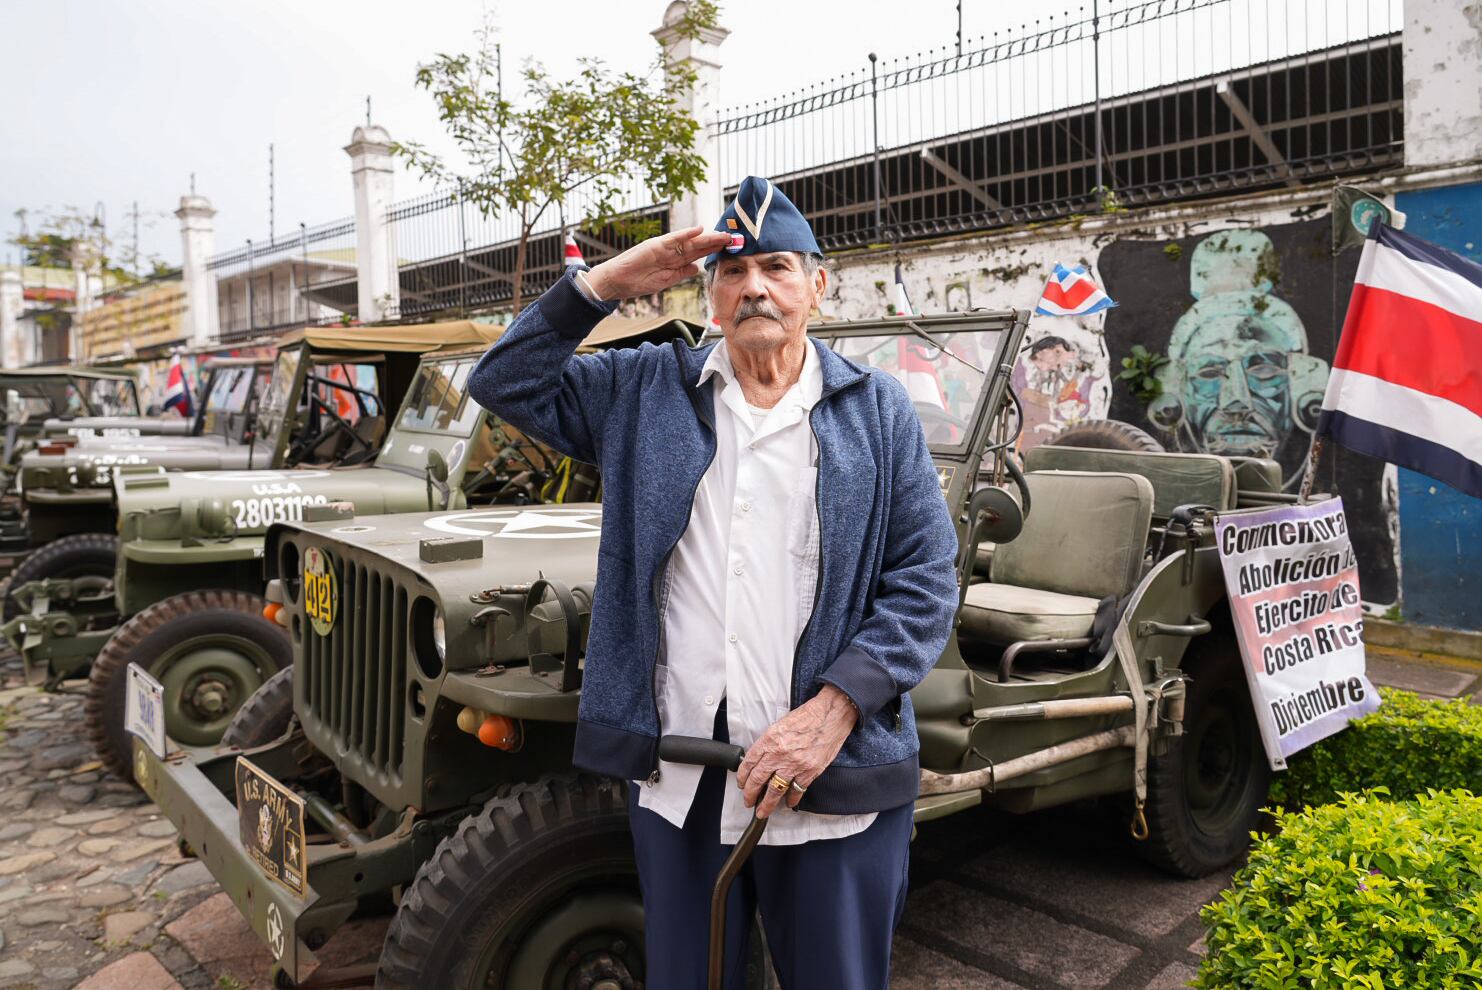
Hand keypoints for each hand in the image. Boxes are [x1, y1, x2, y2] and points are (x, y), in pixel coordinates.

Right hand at [584, 227, 731, 300]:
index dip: (713, 251)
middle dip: (715, 243)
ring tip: (723, 235)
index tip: (729, 249)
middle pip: (698, 246)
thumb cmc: (637, 282)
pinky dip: (686, 234)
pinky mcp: (655, 246)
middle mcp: (671, 252)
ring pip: (690, 242)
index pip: (698, 254)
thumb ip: (680, 274)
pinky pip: (673, 239)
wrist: (617, 281)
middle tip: (734, 239)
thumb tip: (696, 268)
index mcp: (674, 261)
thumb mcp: (665, 281)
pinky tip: (699, 230)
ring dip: (707, 238)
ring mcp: (664, 248)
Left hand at [737, 685, 858, 818]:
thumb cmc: (808, 717)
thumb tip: (760, 760)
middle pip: (758, 779)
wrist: (831, 715)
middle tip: (748, 801)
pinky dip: (792, 799)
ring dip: (767, 804)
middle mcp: (779, 754)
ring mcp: (795, 764)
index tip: (742, 784)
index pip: (748, 763)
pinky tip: (788, 803)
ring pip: (775, 791)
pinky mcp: (810, 771)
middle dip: (750, 794)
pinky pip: (796, 790)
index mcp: (770, 740)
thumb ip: (769, 743)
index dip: (742, 777)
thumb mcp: (780, 725)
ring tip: (762, 811)